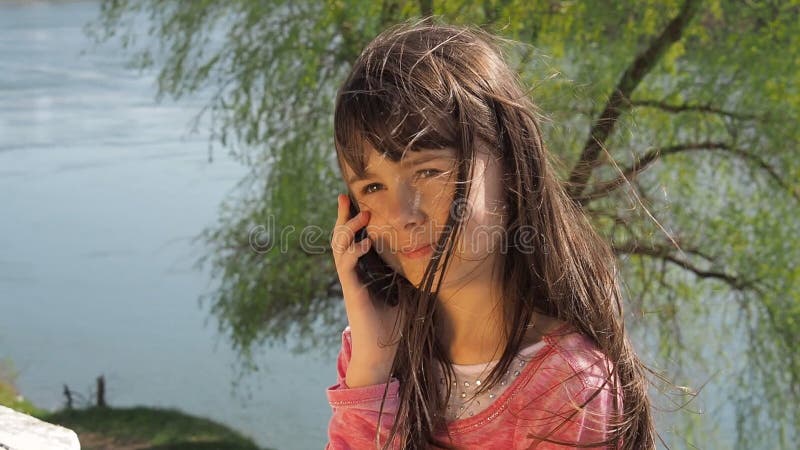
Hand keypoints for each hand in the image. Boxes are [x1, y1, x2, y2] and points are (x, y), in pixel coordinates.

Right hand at [331, 194, 399, 387]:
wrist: (380, 354)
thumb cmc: (392, 327)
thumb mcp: (405, 294)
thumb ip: (408, 277)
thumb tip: (427, 260)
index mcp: (362, 273)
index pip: (353, 240)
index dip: (352, 222)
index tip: (354, 202)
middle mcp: (352, 275)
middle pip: (340, 239)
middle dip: (341, 218)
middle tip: (344, 197)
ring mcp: (350, 283)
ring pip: (339, 249)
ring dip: (348, 230)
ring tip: (359, 214)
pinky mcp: (352, 293)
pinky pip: (346, 268)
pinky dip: (353, 253)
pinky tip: (363, 244)